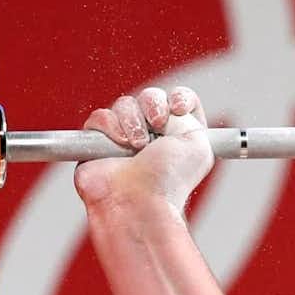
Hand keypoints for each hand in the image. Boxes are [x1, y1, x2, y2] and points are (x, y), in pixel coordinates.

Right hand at [74, 85, 215, 214]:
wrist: (138, 198)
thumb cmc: (169, 179)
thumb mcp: (198, 142)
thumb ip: (189, 116)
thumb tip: (169, 105)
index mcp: (180, 136)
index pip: (180, 99)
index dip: (179, 97)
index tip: (179, 108)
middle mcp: (153, 137)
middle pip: (150, 96)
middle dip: (153, 104)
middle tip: (158, 124)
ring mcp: (125, 138)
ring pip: (124, 103)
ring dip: (132, 119)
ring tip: (137, 145)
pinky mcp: (97, 143)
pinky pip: (100, 117)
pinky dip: (110, 126)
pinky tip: (120, 145)